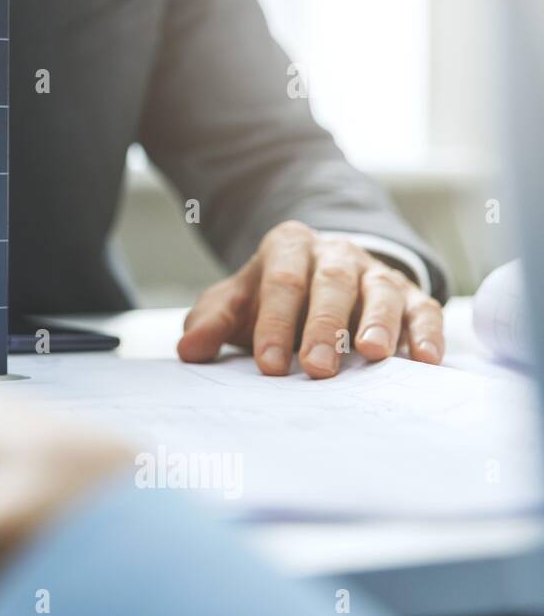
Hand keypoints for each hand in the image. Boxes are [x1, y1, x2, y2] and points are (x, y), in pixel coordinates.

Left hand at [177, 220, 443, 378]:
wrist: (315, 278)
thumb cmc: (270, 297)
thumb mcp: (235, 302)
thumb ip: (211, 321)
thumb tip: (189, 348)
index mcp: (288, 247)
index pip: (281, 282)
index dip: (275, 324)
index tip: (269, 366)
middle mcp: (335, 254)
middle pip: (332, 283)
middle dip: (325, 326)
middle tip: (318, 368)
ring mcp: (375, 272)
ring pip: (381, 291)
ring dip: (379, 324)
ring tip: (374, 355)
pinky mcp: (410, 293)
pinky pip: (422, 309)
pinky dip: (426, 333)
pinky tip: (425, 360)